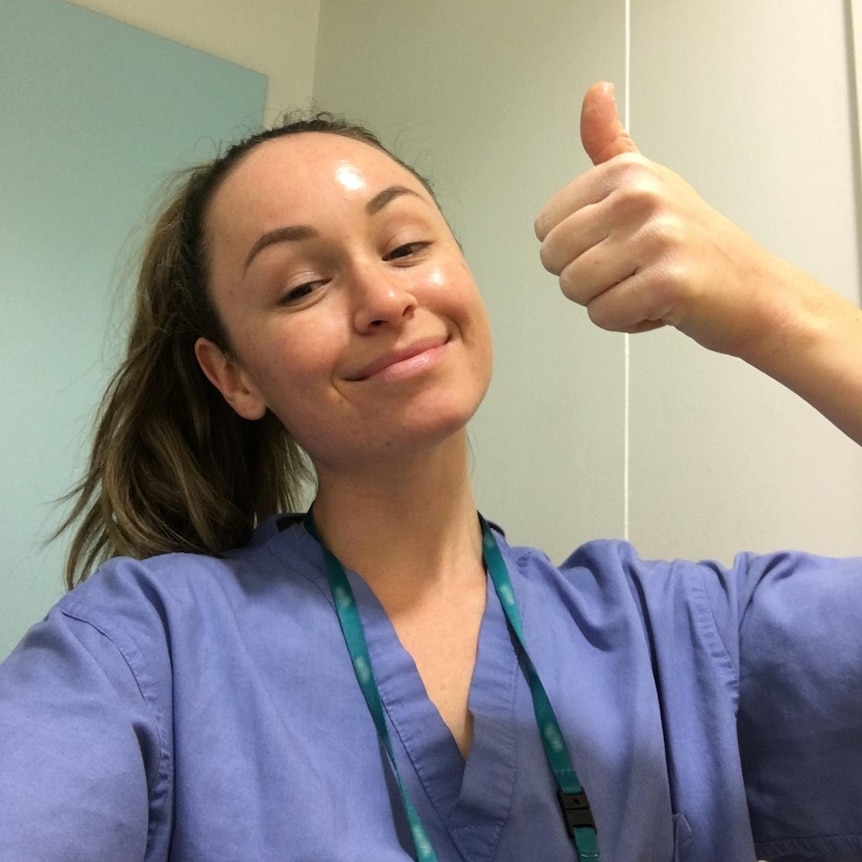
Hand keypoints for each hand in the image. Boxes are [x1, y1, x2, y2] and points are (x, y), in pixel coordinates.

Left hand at [534, 81, 783, 356]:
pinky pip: (605, 314)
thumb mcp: (650, 182)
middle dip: (585, 278)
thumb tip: (594, 92)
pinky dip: (626, 321)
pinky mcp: (668, 281)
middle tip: (630, 270)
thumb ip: (610, 145)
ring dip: (605, 300)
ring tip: (644, 286)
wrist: (756, 291)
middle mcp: (640, 196)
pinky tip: (658, 305)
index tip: (617, 244)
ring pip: (574, 288)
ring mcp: (656, 236)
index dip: (573, 250)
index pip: (545, 227)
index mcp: (626, 171)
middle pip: (554, 259)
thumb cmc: (697, 243)